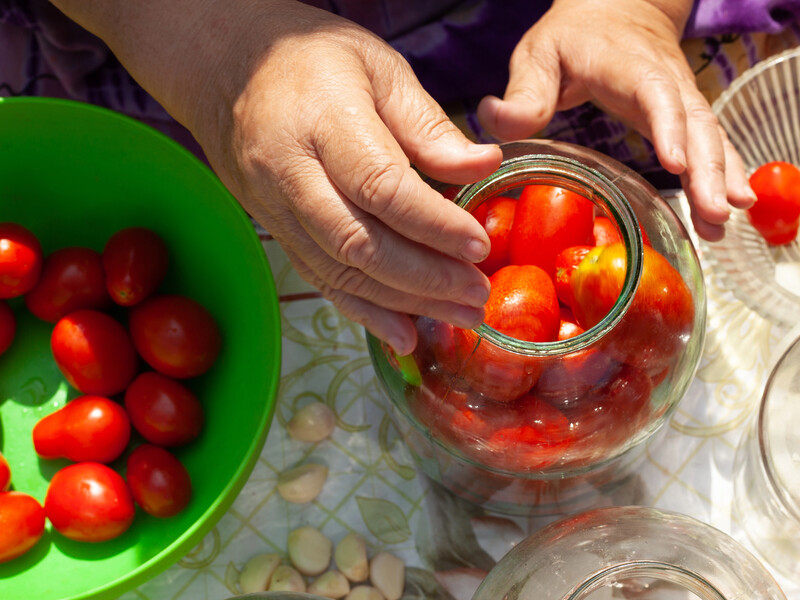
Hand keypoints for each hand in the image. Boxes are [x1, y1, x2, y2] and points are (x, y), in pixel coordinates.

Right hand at [49, 0, 503, 353]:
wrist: (223, 68)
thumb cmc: (310, 57)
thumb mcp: (377, 67)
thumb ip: (427, 124)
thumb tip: (482, 167)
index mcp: (321, 121)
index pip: (381, 187)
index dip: (434, 224)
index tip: (479, 246)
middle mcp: (290, 174)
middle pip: (360, 243)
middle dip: (426, 279)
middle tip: (478, 295)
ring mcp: (275, 210)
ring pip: (341, 272)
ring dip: (405, 303)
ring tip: (460, 317)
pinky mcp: (275, 231)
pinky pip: (320, 281)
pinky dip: (365, 312)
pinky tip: (404, 334)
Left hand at [477, 0, 755, 240]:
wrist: (615, 8)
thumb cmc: (573, 36)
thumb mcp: (539, 55)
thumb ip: (523, 93)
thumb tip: (494, 120)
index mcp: (629, 67)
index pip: (655, 95)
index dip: (668, 128)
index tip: (676, 165)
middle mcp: (666, 82)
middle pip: (695, 124)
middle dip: (708, 170)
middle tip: (714, 213)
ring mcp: (681, 99)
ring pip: (710, 137)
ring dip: (722, 178)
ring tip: (724, 221)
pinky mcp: (685, 116)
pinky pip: (711, 144)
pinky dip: (724, 174)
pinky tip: (731, 209)